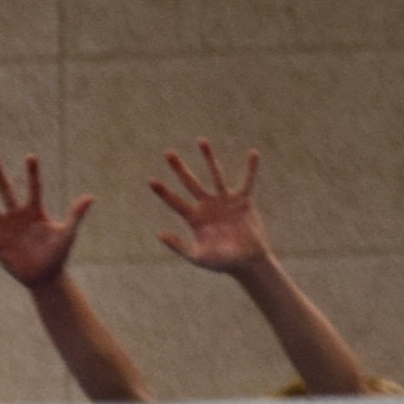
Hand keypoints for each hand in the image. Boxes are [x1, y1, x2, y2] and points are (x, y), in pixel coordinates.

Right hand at [0, 153, 92, 287]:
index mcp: (35, 211)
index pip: (34, 187)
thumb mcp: (67, 234)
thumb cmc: (58, 255)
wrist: (45, 277)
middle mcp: (17, 216)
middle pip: (6, 190)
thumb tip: (89, 197)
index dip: (33, 173)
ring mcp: (4, 228)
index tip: (31, 157)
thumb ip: (76, 215)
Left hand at [149, 141, 269, 275]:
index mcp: (194, 218)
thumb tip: (158, 233)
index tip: (150, 180)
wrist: (246, 262)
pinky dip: (250, 168)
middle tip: (168, 152)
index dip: (163, 192)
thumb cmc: (221, 262)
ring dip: (208, 158)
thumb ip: (178, 245)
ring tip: (201, 141)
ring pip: (215, 174)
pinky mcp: (242, 200)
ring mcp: (224, 200)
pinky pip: (246, 180)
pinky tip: (252, 154)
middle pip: (190, 182)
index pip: (175, 202)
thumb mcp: (197, 256)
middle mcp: (207, 205)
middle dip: (179, 168)